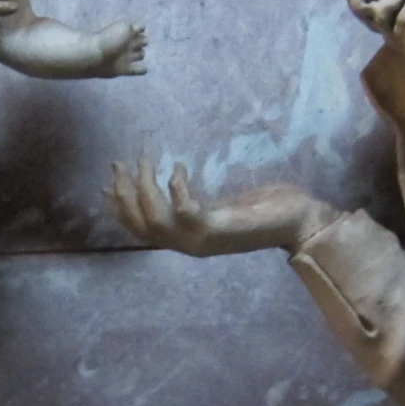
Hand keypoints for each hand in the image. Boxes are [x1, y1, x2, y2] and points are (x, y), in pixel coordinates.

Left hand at [92, 22, 148, 77]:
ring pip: (139, 55)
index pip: (138, 30)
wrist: (96, 54)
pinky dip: (142, 70)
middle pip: (139, 43)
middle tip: (143, 42)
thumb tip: (142, 29)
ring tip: (141, 54)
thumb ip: (135, 28)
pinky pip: (137, 70)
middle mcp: (126, 45)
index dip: (140, 29)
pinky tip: (145, 69)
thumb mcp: (125, 27)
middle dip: (142, 42)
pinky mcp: (125, 69)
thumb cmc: (111, 38)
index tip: (142, 30)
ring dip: (141, 54)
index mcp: (127, 34)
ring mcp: (126, 58)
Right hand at [106, 160, 337, 257]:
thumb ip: (194, 204)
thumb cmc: (264, 210)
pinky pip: (182, 209)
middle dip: (124, 195)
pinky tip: (177, 167)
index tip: (106, 185)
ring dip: (143, 189)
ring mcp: (201, 239)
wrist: (298, 222)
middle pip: (140, 226)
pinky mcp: (216, 228)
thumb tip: (171, 185)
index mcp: (187, 241)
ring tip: (144, 160)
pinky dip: (175, 187)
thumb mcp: (220, 207)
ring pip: (155, 220)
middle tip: (118, 164)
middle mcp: (189, 245)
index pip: (140, 231)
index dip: (119, 210)